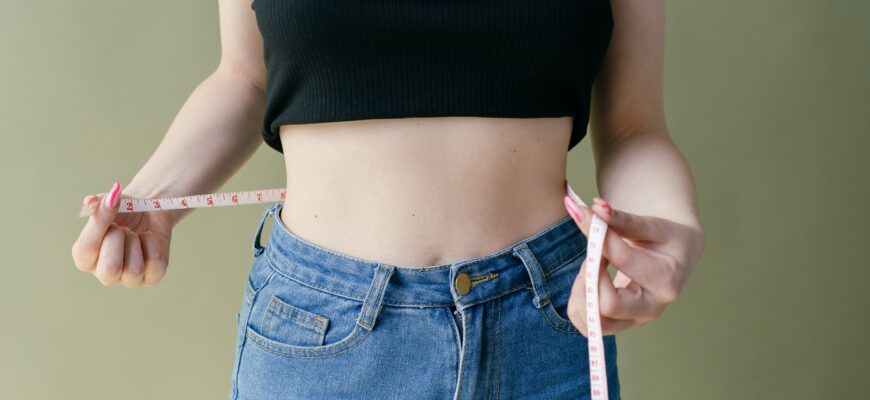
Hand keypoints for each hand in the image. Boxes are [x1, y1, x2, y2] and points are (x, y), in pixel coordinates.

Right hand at [71, 181, 173, 287]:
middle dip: (119, 240)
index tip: (111, 202)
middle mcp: (104, 274)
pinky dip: (154, 244)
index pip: (86, 248)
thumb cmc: (123, 212)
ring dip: (136, 243)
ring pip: (134, 270)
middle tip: (122, 228)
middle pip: (110, 269)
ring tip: (134, 235)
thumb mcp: (108, 203)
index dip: (99, 223)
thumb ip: (97, 203)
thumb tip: (90, 201)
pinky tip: (148, 240)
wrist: (149, 212)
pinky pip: (155, 262)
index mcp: (84, 258)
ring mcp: (128, 279)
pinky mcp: (151, 278)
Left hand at [563, 195, 704, 335]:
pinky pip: (588, 326)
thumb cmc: (664, 237)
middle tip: (592, 255)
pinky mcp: (621, 324)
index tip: (583, 216)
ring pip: (592, 323)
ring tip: (591, 268)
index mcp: (665, 279)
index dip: (597, 237)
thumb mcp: (649, 224)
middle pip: (606, 306)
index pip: (620, 260)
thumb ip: (621, 219)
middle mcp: (652, 308)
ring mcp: (635, 320)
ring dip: (580, 292)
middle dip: (588, 277)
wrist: (676, 255)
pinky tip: (589, 280)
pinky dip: (579, 303)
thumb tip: (596, 207)